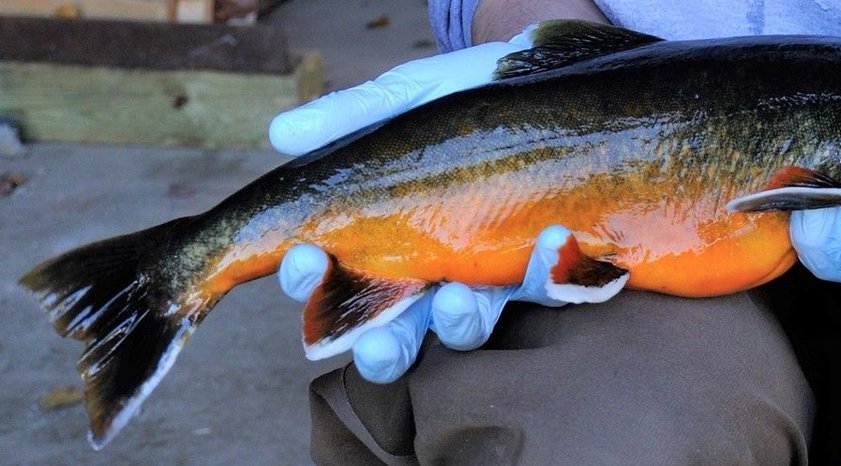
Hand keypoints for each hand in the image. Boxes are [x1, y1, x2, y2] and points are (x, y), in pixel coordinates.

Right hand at [272, 32, 548, 382]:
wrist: (543, 75)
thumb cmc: (462, 95)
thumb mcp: (406, 96)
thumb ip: (350, 115)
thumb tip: (280, 133)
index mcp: (379, 238)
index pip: (327, 278)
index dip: (308, 281)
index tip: (306, 259)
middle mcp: (431, 272)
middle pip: (395, 334)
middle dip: (382, 347)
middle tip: (376, 345)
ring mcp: (491, 275)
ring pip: (468, 326)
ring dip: (460, 323)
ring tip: (461, 298)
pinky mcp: (549, 264)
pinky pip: (553, 287)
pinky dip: (551, 275)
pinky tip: (551, 242)